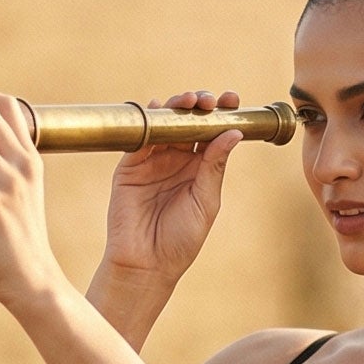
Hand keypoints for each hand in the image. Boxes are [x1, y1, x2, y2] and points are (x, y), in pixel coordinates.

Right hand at [101, 89, 243, 285]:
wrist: (146, 264)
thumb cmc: (181, 240)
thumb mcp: (205, 202)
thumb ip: (214, 167)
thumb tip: (234, 132)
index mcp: (199, 169)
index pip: (211, 133)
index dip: (221, 113)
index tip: (232, 99)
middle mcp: (176, 160)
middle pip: (188, 121)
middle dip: (199, 105)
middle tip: (209, 100)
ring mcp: (152, 160)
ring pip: (164, 123)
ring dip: (176, 106)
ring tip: (189, 101)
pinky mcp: (129, 165)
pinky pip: (139, 137)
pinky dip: (148, 120)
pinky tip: (158, 108)